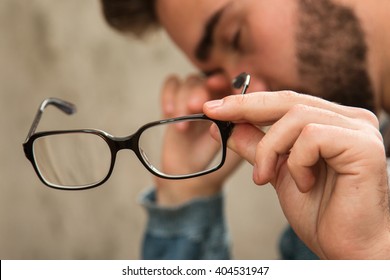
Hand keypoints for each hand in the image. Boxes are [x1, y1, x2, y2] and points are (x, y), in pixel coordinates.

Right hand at [155, 73, 241, 205]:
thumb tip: (239, 115)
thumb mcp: (238, 150)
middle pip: (214, 77)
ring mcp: (197, 97)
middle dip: (206, 89)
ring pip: (192, 80)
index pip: (241, 82)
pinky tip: (169, 112)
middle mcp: (219, 95)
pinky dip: (169, 93)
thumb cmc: (221, 164)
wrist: (194, 178)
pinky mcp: (177, 101)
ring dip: (185, 98)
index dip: (240, 82)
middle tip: (197, 106)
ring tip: (183, 124)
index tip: (235, 91)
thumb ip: (242, 133)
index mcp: (239, 103)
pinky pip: (172, 84)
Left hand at [204, 91, 389, 258]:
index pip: (283, 101)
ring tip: (266, 177)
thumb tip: (225, 126)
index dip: (246, 102)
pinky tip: (304, 183)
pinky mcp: (364, 145)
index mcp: (330, 121)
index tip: (213, 108)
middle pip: (288, 100)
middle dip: (246, 108)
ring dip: (270, 149)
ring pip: (296, 118)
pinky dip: (296, 162)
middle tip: (216, 117)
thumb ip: (255, 146)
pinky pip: (312, 137)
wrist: (348, 248)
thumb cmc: (320, 212)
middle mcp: (348, 119)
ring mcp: (359, 130)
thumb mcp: (276, 172)